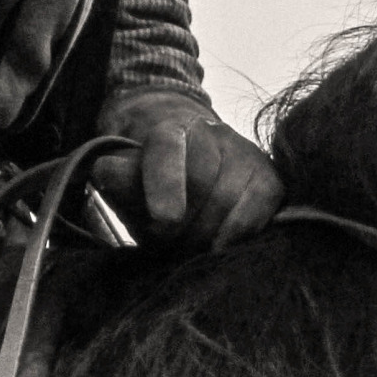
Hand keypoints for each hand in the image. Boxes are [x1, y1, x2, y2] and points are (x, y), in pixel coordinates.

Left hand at [89, 90, 282, 250]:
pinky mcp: (268, 176)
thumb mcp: (129, 181)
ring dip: (204, 235)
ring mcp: (243, 152)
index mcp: (168, 129)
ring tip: (189, 247)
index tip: (164, 218)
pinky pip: (258, 209)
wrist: (189, 169)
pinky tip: (221, 246)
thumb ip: (121, 180)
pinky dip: (238, 233)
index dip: (165, 181)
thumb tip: (107, 172)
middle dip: (180, 225)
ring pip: (226, 200)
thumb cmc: (152, 182)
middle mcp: (211, 132)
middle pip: (200, 182)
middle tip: (168, 245)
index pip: (165, 148)